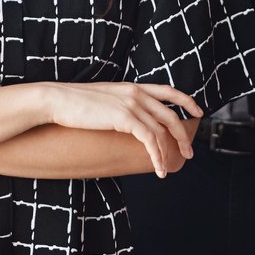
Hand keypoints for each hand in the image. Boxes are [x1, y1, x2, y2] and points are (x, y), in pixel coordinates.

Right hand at [38, 82, 205, 178]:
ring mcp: (132, 104)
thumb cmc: (74, 103)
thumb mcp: (104, 99)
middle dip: (183, 136)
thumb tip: (127, 121)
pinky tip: (158, 167)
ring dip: (168, 152)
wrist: (57, 99)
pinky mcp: (125, 118)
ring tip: (168, 168)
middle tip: (189, 152)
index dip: (186, 100)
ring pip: (161, 131)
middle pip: (171, 115)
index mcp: (133, 87)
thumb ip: (120, 106)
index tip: (198, 111)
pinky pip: (149, 140)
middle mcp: (136, 93)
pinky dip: (156, 156)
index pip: (168, 91)